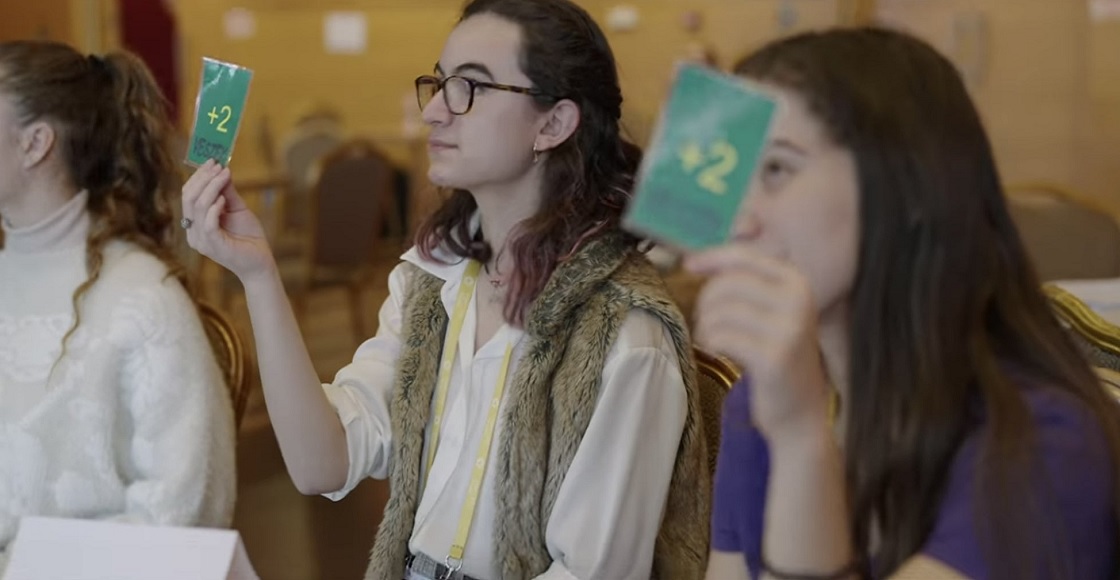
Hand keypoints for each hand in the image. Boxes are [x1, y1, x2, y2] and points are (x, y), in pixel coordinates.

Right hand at [181, 160, 274, 281]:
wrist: (260, 261)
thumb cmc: (248, 236)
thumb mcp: (237, 208)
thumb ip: (227, 192)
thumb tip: (222, 169)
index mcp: (195, 222)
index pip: (187, 194)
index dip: (198, 176)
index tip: (212, 161)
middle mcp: (193, 231)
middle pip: (188, 198)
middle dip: (203, 178)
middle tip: (218, 166)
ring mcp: (201, 240)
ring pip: (197, 206)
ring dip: (211, 187)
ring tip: (225, 176)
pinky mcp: (212, 246)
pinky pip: (207, 223)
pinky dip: (214, 207)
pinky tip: (224, 200)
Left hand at [685, 244, 831, 442]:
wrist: (802, 412)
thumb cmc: (778, 357)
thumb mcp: (772, 312)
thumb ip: (744, 283)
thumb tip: (693, 260)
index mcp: (798, 283)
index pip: (746, 256)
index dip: (712, 258)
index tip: (689, 265)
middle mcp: (798, 301)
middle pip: (728, 283)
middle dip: (706, 302)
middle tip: (708, 323)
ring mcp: (788, 328)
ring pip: (720, 310)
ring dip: (706, 326)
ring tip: (713, 340)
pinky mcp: (773, 356)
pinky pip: (721, 335)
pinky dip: (710, 343)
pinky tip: (718, 352)